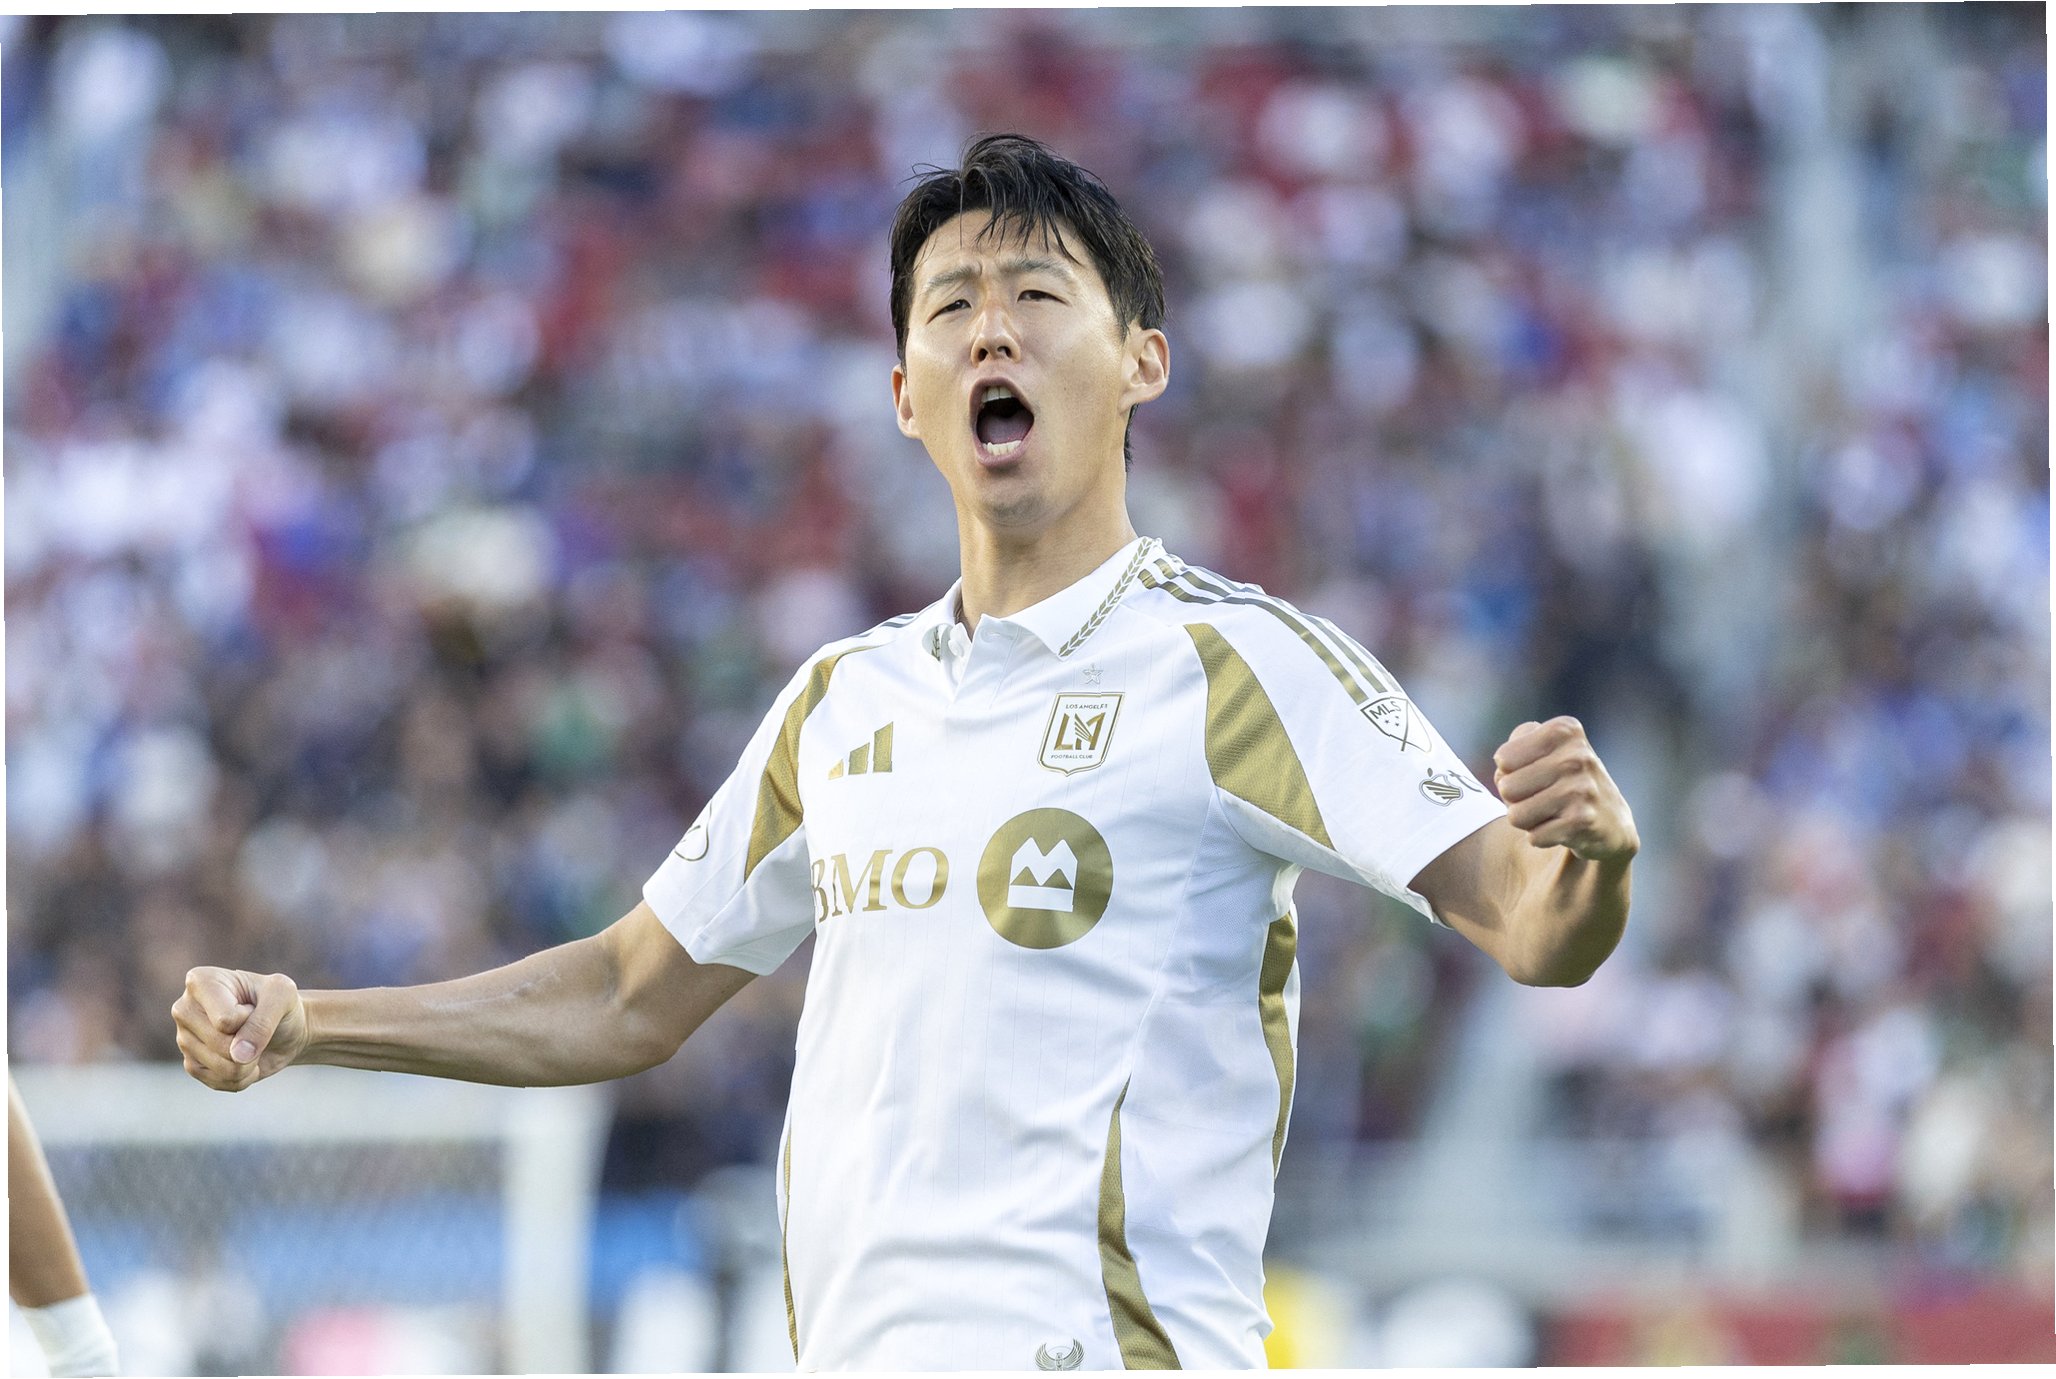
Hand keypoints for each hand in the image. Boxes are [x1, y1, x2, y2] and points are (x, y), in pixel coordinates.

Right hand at [172, 968, 308, 1091]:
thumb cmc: (280, 1003)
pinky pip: (218, 1082)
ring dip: (249, 1063)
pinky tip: (246, 1061)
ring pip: (221, 1067)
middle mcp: (184, 1009)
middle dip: (250, 1044)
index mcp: (200, 981)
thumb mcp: (282, 996)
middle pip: (220, 1044)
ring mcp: (184, 1038)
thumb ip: (263, 1021)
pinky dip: (243, 1077)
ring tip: (252, 1045)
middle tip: (255, 1028)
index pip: (225, 1020)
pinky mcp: (191, 1064)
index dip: (251, 1018)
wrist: (284, 1028)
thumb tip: (238, 1056)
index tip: (254, 1005)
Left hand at [1491, 717, 1638, 862]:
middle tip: (1544, 797)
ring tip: (1552, 812)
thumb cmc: (1562, 781)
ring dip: (1528, 820)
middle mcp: (1577, 755)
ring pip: (1515, 815)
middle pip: (1506, 787)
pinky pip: (1533, 837)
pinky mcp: (1582, 821)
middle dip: (1516, 799)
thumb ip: (1510, 755)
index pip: (1503, 758)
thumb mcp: (1541, 753)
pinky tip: (1563, 828)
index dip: (1511, 773)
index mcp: (1564, 731)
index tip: (1538, 773)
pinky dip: (1543, 837)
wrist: (1610, 820)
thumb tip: (1502, 775)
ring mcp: (1582, 788)